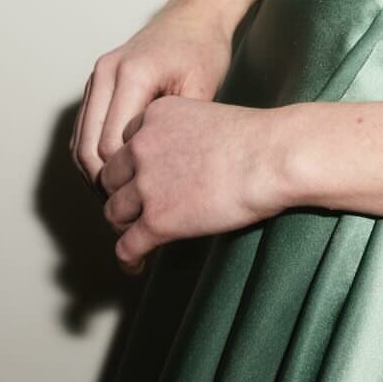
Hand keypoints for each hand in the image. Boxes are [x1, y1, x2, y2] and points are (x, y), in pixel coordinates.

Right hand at [69, 0, 236, 192]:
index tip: (144, 203)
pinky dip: (92, 155)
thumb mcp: (202, 89)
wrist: (194, 14)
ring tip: (120, 199)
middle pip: (86, 147)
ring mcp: (97, 76)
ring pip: (78, 140)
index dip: (123, 180)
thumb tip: (168, 180)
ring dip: (93, 173)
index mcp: (131, 74)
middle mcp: (105, 73)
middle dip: (103, 183)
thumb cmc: (203, 49)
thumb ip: (179, 132)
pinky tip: (115, 175)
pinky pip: (84, 128)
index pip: (109, 145)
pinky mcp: (97, 82)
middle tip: (127, 210)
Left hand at [97, 95, 292, 273]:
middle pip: (111, 177)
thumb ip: (184, 133)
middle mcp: (142, 146)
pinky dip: (128, 259)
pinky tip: (135, 265)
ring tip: (137, 236)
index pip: (125, 143)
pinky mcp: (158, 220)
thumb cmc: (256, 138)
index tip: (139, 178)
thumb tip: (185, 161)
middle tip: (134, 209)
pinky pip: (126, 247)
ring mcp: (147, 185)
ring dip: (123, 226)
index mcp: (156, 116)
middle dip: (120, 194)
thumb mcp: (208, 117)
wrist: (271, 157)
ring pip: (113, 213)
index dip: (132, 164)